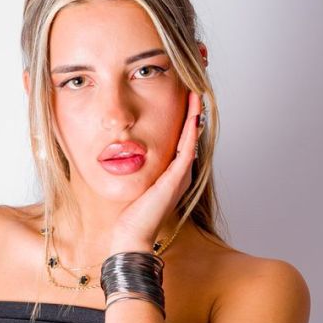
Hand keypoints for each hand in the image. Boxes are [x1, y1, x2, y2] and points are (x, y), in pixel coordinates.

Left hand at [109, 90, 202, 250]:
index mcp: (173, 174)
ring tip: (196, 93)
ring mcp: (181, 176)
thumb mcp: (135, 183)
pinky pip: (187, 148)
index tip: (180, 96)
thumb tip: (126, 150)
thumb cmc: (130, 215)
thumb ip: (136, 167)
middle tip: (193, 87)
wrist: (131, 235)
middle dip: (192, 111)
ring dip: (195, 115)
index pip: (181, 139)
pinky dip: (190, 130)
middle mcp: (181, 173)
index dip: (183, 117)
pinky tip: (192, 114)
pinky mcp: (176, 179)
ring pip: (192, 138)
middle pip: (190, 135)